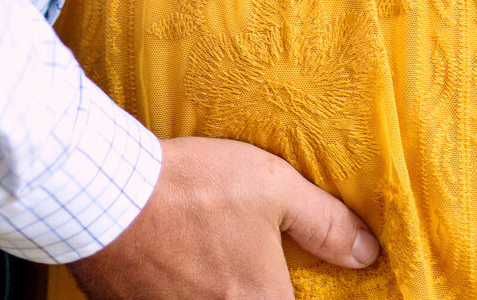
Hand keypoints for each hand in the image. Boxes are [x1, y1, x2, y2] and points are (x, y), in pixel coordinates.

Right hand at [67, 135, 378, 298]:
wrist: (109, 197)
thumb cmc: (195, 189)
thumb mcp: (273, 187)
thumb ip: (325, 222)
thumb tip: (367, 252)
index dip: (297, 291)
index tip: (285, 273)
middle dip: (257, 287)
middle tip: (245, 257)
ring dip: (217, 288)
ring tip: (209, 256)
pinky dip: (183, 289)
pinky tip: (178, 264)